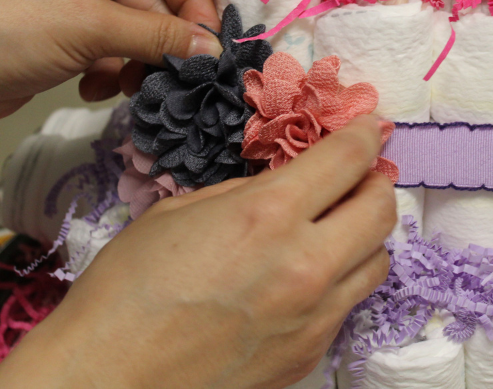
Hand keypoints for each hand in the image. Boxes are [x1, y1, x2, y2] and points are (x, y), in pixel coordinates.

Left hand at [0, 0, 219, 119]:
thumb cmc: (4, 25)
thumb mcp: (93, 27)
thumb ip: (159, 36)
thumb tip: (212, 48)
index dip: (194, 4)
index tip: (208, 46)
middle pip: (157, 2)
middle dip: (163, 43)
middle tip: (177, 75)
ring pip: (138, 33)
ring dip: (137, 64)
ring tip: (128, 86)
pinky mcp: (69, 34)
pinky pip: (113, 52)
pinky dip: (110, 73)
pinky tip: (91, 88)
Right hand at [0, 116, 396, 388]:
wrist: (111, 377)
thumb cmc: (128, 287)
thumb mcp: (180, 213)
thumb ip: (244, 194)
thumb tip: (283, 186)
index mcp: (270, 215)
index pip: (347, 160)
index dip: (364, 135)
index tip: (369, 128)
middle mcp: (307, 264)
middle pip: (381, 211)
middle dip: (376, 183)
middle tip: (360, 176)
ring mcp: (315, 316)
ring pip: (378, 262)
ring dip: (366, 234)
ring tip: (339, 226)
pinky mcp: (310, 354)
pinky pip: (348, 304)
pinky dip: (341, 279)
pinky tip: (308, 277)